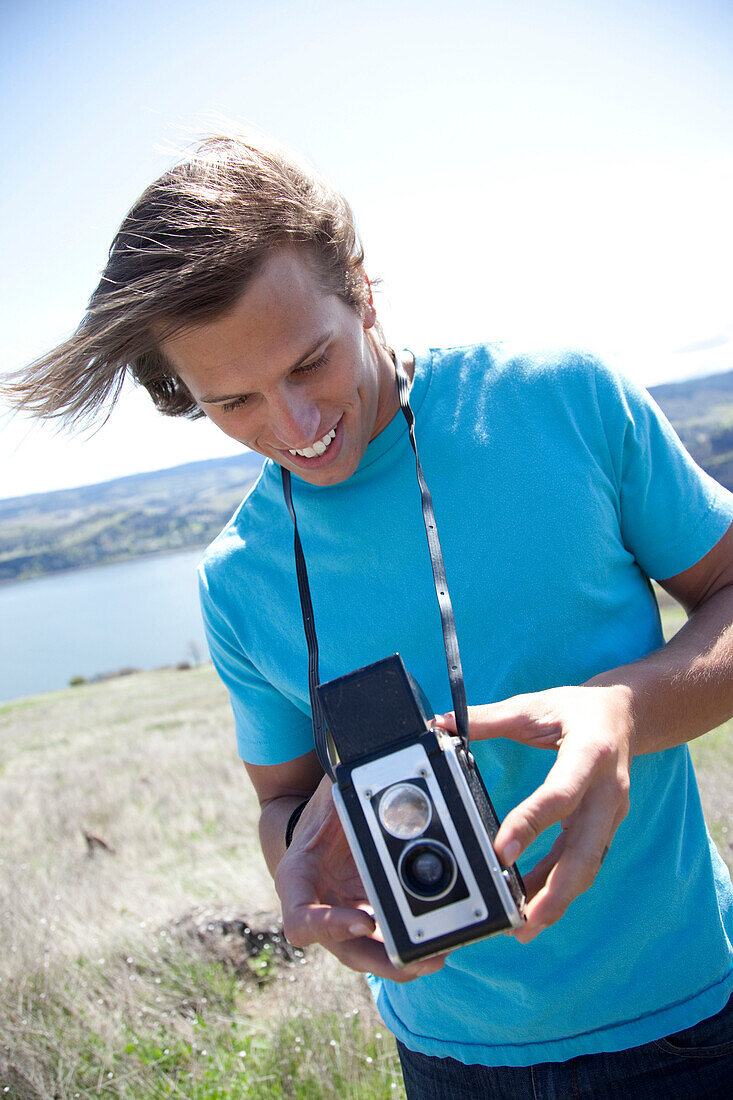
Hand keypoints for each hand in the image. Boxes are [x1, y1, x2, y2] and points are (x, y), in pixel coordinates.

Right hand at [274, 774, 446, 980]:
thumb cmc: (321, 812)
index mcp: (297, 881)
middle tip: (423, 959)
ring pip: (369, 954)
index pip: (301, 920)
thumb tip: (377, 777)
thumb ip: (346, 791)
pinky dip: (409, 944)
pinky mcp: (365, 921)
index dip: (330, 927)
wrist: (319, 826)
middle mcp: (318, 910)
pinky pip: (386, 941)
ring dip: (402, 962)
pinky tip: (440, 940)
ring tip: (438, 954)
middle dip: (384, 961)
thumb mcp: (331, 796)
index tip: (364, 921)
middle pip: (346, 951)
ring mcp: (342, 921)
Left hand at [435, 685, 633, 942]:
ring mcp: (611, 813)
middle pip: (585, 849)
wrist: (626, 714)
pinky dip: (559, 885)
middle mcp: (608, 790)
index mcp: (590, 754)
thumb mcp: (535, 706)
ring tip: (525, 927)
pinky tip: (533, 904)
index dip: (532, 825)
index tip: (502, 852)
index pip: (560, 796)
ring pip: (586, 864)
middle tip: (525, 921)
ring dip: (558, 899)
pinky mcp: (604, 827)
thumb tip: (441, 725)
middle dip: (557, 890)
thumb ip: (489, 719)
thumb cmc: (577, 710)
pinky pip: (582, 861)